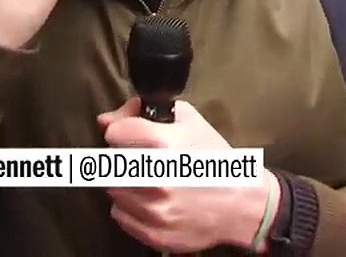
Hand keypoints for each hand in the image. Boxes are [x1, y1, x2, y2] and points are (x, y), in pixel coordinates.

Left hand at [98, 98, 275, 252]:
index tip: (130, 135)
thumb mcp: (187, 120)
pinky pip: (119, 214)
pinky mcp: (154, 233)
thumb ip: (140, 112)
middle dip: (123, 157)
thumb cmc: (214, 159)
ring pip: (112, 188)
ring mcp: (154, 209)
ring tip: (150, 180)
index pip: (113, 131)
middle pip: (110, 161)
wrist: (241, 204)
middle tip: (141, 159)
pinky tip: (151, 199)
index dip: (121, 130)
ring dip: (126, 183)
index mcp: (163, 144)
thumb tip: (104, 120)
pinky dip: (130, 206)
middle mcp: (155, 178)